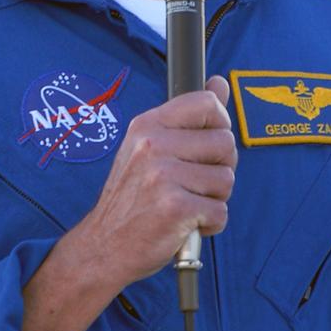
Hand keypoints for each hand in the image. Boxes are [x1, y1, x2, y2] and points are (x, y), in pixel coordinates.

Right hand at [83, 74, 237, 289]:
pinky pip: (221, 212)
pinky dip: (209, 225)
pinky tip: (185, 224)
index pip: (207, 104)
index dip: (219, 126)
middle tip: (191, 185)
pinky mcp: (175, 207)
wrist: (104, 246)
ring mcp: (163, 176)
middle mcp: (153, 145)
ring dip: (213, 199)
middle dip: (218, 169)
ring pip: (227, 180)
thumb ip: (189, 117)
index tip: (206, 147)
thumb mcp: (151, 148)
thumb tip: (219, 83)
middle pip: (225, 143)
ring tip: (184, 204)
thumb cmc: (132, 199)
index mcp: (148, 126)